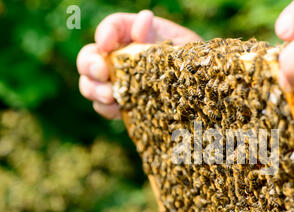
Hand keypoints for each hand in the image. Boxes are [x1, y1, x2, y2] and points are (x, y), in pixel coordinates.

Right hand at [77, 10, 201, 118]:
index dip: (104, 33)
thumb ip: (160, 34)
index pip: (112, 27)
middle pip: (90, 56)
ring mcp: (119, 81)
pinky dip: (106, 109)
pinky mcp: (123, 103)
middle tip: (103, 73)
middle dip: (90, 64)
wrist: (204, 89)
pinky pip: (104, 107)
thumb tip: (144, 20)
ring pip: (90, 83)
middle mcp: (121, 56)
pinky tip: (119, 109)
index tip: (106, 44)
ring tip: (111, 96)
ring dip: (94, 89)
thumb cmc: (193, 62)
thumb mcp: (183, 44)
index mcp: (135, 35)